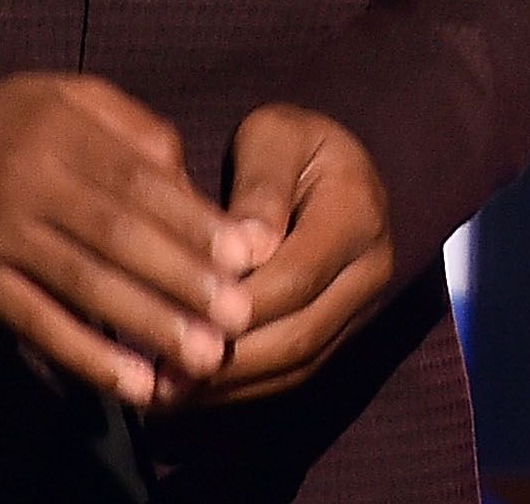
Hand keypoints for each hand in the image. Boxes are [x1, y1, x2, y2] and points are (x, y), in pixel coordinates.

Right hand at [0, 73, 259, 406]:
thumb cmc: (22, 120)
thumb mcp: (76, 98)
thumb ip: (139, 134)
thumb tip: (197, 191)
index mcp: (63, 126)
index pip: (139, 180)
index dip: (194, 221)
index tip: (247, 256)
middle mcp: (30, 180)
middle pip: (116, 235)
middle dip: (182, 279)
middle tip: (239, 317)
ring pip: (81, 284)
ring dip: (146, 324)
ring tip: (202, 357)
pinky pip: (35, 323)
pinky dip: (85, 356)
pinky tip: (133, 383)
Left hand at [161, 102, 395, 406]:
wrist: (329, 167)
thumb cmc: (289, 144)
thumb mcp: (272, 138)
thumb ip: (260, 188)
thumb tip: (246, 251)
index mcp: (358, 212)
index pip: (297, 275)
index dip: (237, 305)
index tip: (174, 319)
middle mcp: (370, 269)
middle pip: (298, 333)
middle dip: (227, 360)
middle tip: (159, 375)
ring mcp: (360, 309)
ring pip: (295, 364)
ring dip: (228, 385)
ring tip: (163, 391)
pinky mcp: (338, 334)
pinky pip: (290, 374)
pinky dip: (238, 388)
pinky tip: (188, 391)